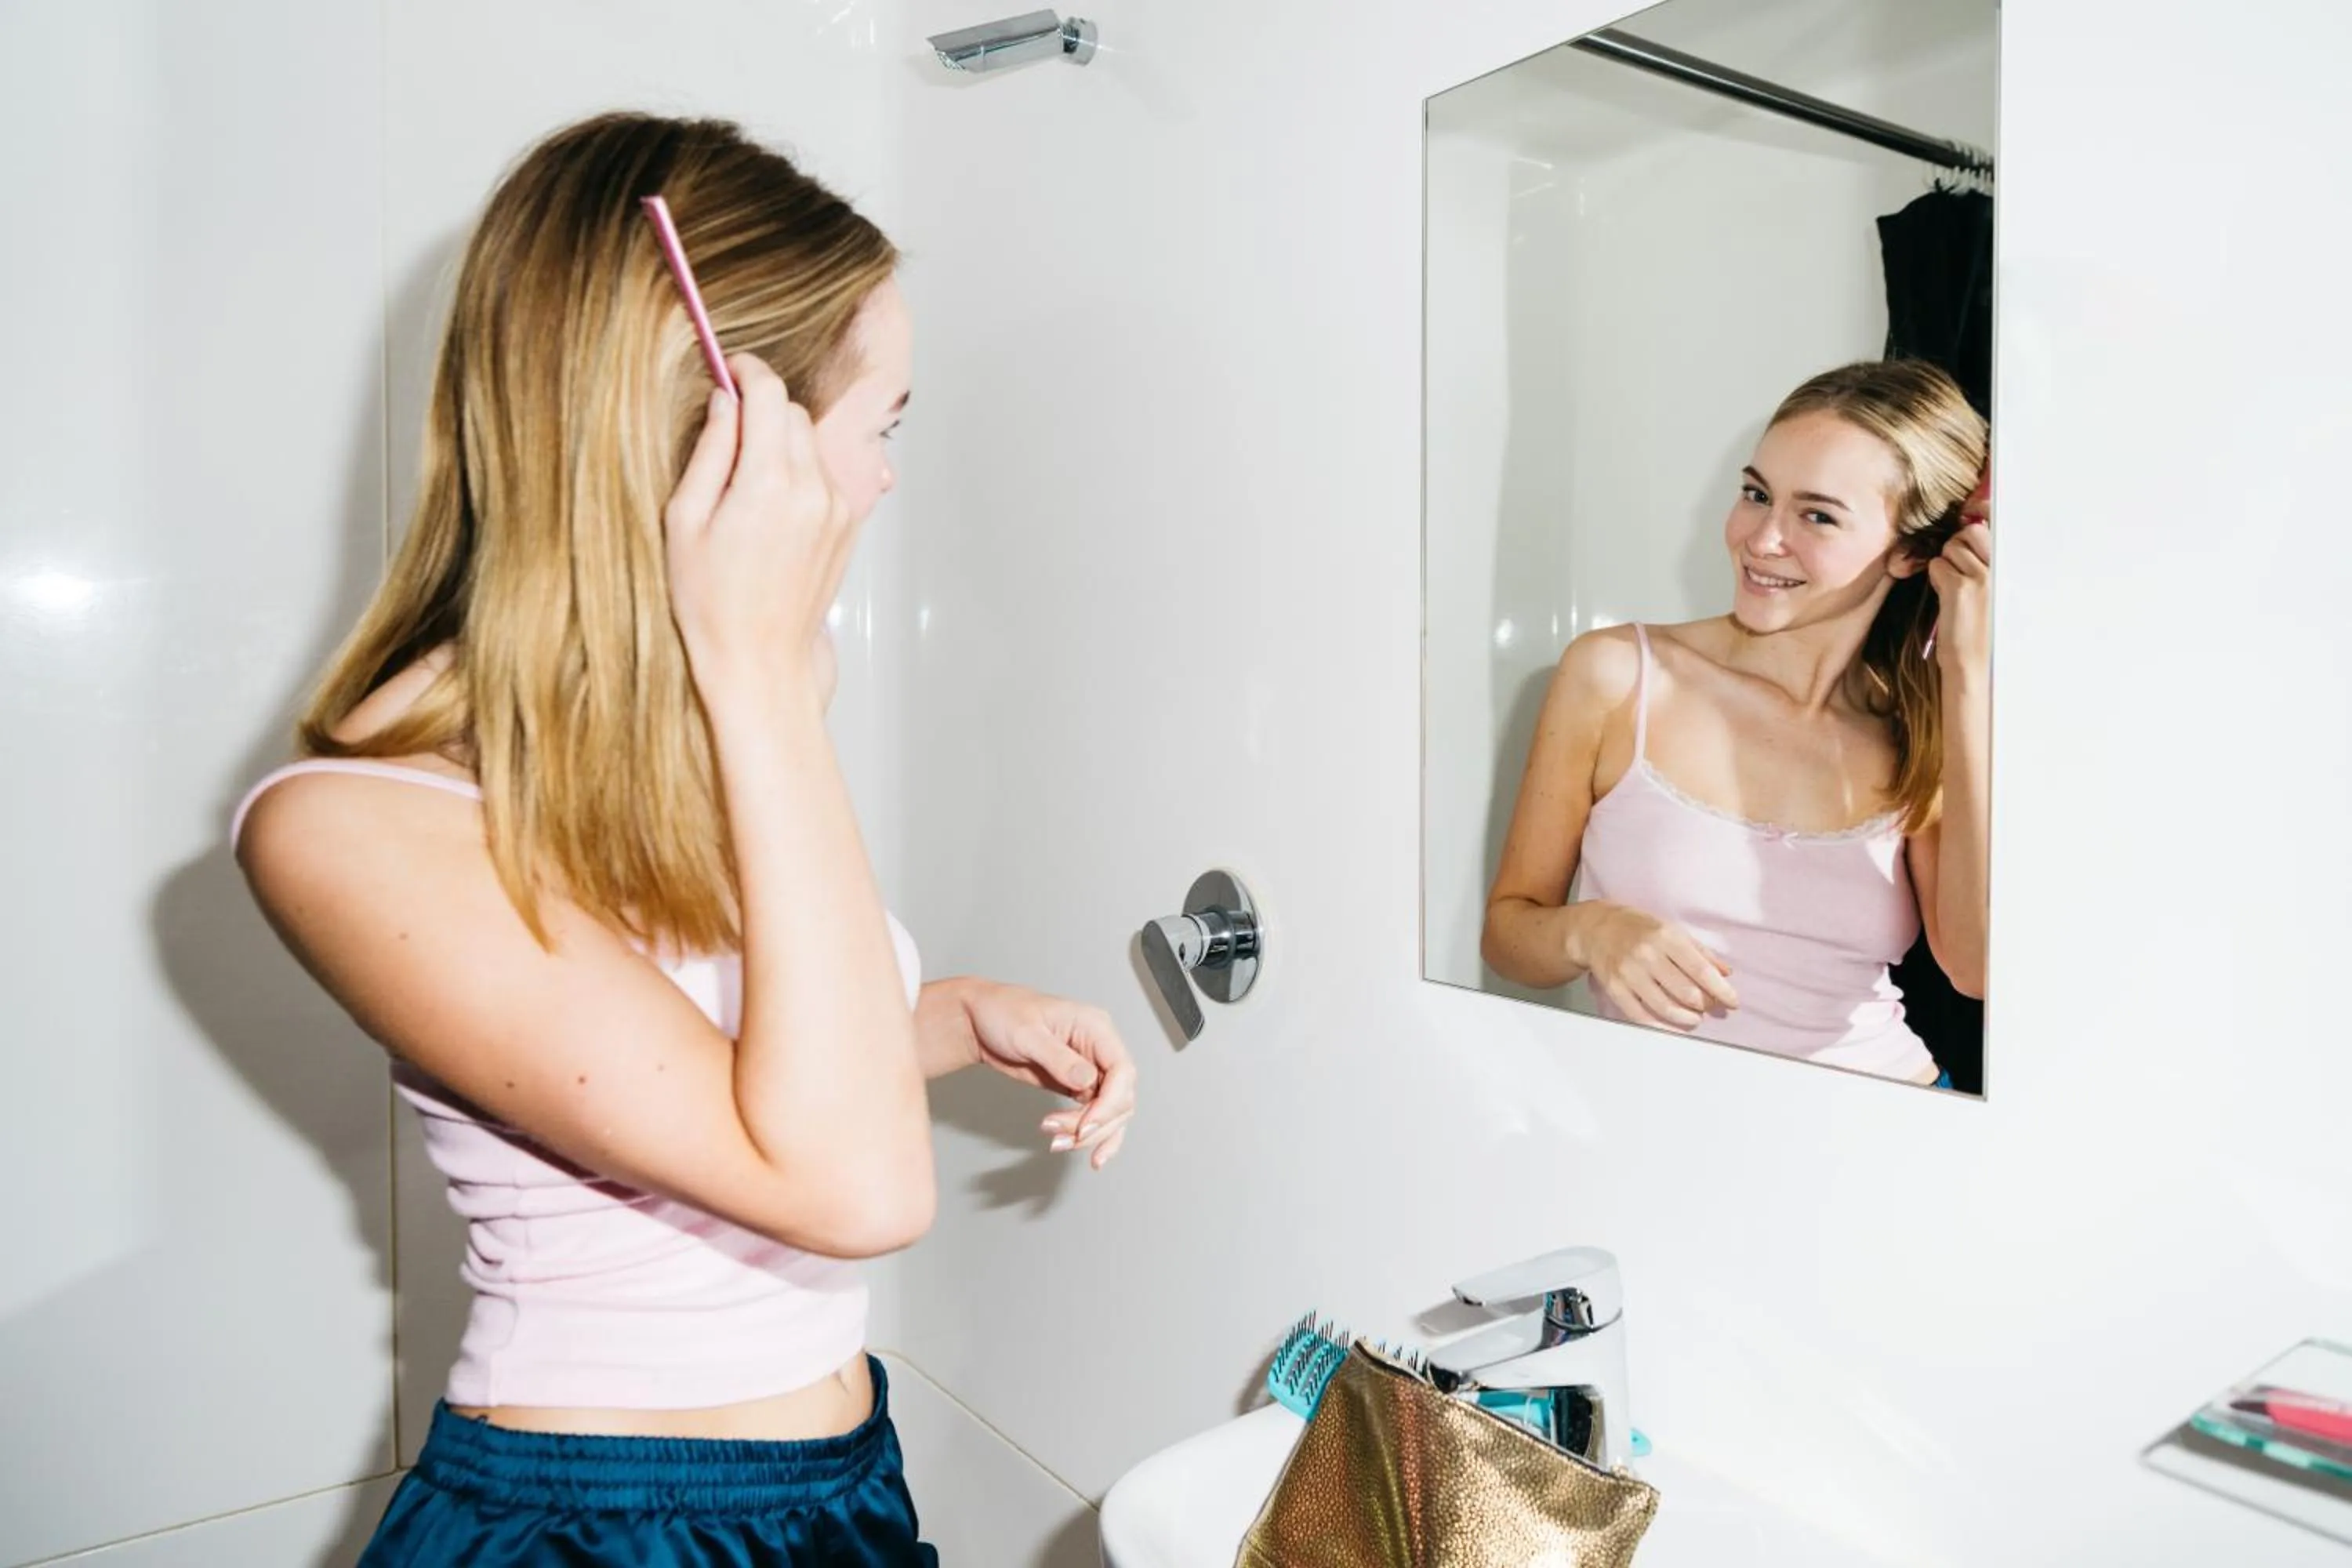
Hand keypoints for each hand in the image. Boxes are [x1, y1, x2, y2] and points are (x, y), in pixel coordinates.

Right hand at [662, 354, 855, 703]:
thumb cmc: (710, 600)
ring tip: (744, 482)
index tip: (727, 369)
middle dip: (761, 410)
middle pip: (793, 412)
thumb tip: (725, 400)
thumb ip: (710, 451)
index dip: (746, 370)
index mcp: (769, 483)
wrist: (760, 660)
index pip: (770, 392)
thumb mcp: (686, 520)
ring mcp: (837, 508)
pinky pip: (823, 475)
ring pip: (811, 443)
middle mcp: (814, 489)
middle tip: (726, 432)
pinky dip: (798, 474)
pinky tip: (768, 510)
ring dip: (780, 443)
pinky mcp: (847, 526)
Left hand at [961, 982, 1137, 1168]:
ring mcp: (1090, 1069)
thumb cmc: (1002, 1013)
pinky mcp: (1077, 1087)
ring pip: (1110, 1112)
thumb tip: (1087, 1081)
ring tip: (1057, 1143)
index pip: (1122, 1070)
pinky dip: (1088, 1135)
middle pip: (1120, 1097)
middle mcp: (1099, 1048)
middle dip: (1097, 1124)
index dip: (1110, 1103)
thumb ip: (1059, 1058)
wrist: (980, 1022)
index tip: (1085, 1126)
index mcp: (1095, 1027)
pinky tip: (1075, 1145)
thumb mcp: (1027, 1033)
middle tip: (1065, 1137)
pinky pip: (1095, 1116)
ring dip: (1090, 1135)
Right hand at [1573, 902, 1737, 1031]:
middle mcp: (1647, 955)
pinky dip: (1662, 1027)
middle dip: (1704, 1005)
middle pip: (1686, 992)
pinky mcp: (1615, 988)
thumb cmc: (1639, 928)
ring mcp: (1629, 973)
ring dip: (1687, 1019)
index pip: (1700, 970)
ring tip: (1694, 1018)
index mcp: (1666, 937)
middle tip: (1709, 1007)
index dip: (1720, 990)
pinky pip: (1641, 1015)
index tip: (1732, 1002)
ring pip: (1665, 1007)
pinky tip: (1674, 1027)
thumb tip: (1725, 974)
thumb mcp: (1672, 930)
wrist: (1596, 928)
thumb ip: (1701, 952)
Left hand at [1927, 472, 1991, 685]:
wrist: (1978, 665)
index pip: (2000, 524)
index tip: (1976, 505)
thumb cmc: (1986, 632)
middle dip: (1958, 544)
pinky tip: (1947, 598)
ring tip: (1954, 588)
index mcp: (2015, 568)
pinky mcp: (1961, 588)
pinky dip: (1937, 578)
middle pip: (1972, 531)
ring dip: (1946, 564)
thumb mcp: (1997, 593)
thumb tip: (1971, 530)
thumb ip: (1989, 564)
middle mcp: (2004, 568)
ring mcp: (1984, 576)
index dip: (1984, 509)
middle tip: (1958, 568)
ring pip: (1952, 547)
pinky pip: (1938, 565)